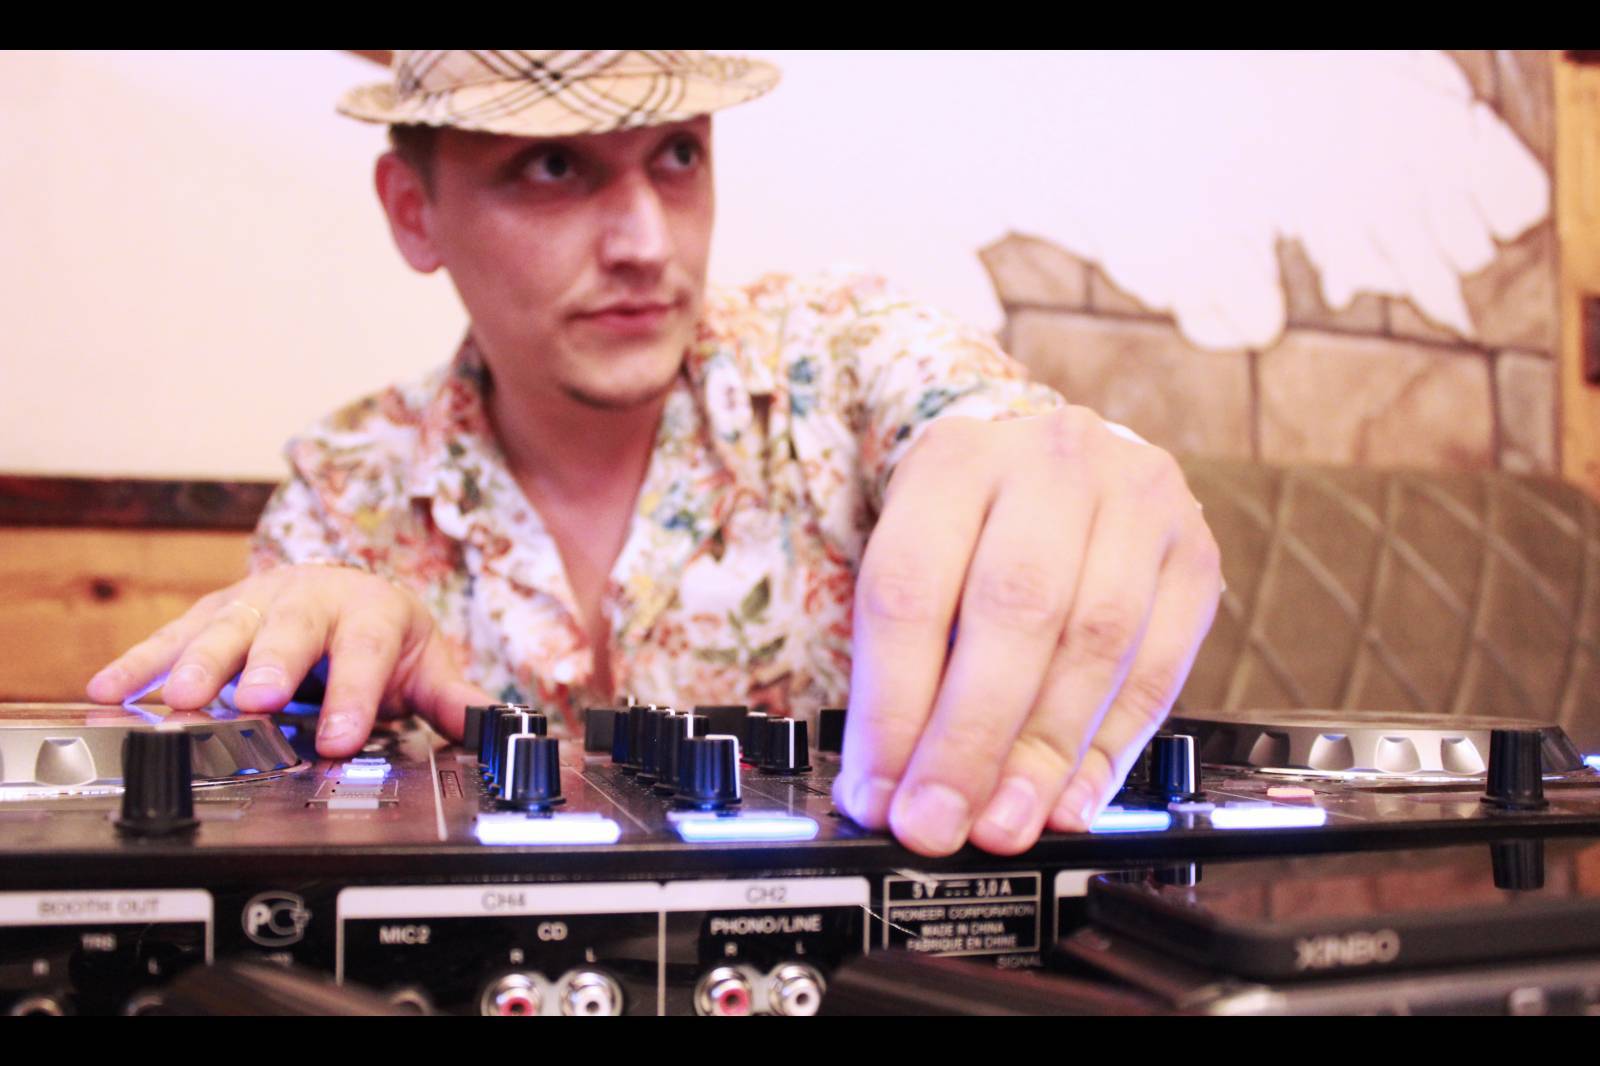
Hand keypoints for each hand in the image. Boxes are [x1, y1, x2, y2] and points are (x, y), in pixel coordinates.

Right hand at [86, 565, 488, 756]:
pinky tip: (111, 691)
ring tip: (175, 700)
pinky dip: (140, 664)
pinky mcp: (213, 613)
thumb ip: (452, 698)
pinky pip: (173, 637)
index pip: (363, 652)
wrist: (345, 592)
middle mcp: (310, 597)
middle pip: (288, 631)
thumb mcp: (423, 663)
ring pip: (225, 629)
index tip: (339, 739)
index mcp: (369, 610)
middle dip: (270, 665)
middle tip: (256, 701)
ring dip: (196, 663)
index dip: (352, 695)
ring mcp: (256, 602)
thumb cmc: (382, 635)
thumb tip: (495, 725)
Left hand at [834, 407, 1222, 855]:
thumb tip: (892, 791)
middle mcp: (1052, 463)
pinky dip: (1113, 746)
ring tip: (1007, 820)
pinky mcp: (1197, 550)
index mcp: (955, 458)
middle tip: (942, 822)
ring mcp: (1138, 499)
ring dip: (1047, 752)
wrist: (1056, 465)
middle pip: (1013, 610)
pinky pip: (1161, 667)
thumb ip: (906, 664)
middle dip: (972, 738)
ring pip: (1097, 640)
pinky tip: (1075, 797)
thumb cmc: (973, 526)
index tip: (880, 793)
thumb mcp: (919, 558)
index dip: (891, 707)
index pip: (910, 588)